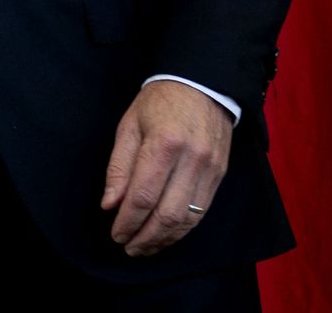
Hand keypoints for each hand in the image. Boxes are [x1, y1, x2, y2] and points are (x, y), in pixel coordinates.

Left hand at [102, 79, 232, 255]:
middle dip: (145, 237)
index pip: (142, 196)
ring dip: (165, 239)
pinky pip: (202, 212)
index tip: (115, 233)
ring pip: (188, 219)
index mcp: (164, 144)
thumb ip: (119, 167)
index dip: (127, 221)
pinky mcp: (221, 175)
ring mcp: (210, 169)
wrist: (202, 85)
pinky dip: (183, 229)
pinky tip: (167, 234)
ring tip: (145, 247)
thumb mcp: (129, 126)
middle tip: (128, 247)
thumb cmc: (159, 103)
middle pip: (167, 214)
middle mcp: (191, 160)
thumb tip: (110, 204)